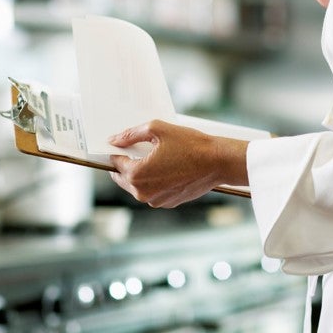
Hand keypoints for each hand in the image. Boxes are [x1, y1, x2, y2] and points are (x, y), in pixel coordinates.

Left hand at [108, 120, 248, 208]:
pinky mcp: (168, 203)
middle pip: (123, 177)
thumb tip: (114, 140)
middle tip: (138, 149)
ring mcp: (156, 200)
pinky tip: (168, 167)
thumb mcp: (157, 129)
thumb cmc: (191, 145)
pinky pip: (153, 191)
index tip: (123, 144)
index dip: (118, 151)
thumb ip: (131, 134)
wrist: (218, 162)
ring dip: (141, 173)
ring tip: (157, 157)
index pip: (116, 163)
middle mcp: (143, 192)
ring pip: (138, 186)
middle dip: (127, 163)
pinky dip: (155, 181)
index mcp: (137, 175)